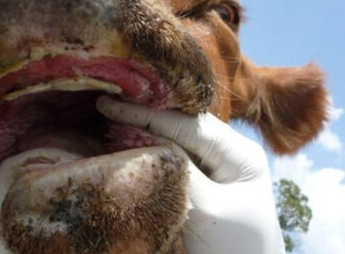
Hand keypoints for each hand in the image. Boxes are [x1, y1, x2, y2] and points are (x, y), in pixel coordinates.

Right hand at [97, 96, 284, 253]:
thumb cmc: (236, 247)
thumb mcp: (209, 209)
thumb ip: (179, 169)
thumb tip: (143, 139)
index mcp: (239, 153)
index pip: (187, 124)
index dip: (147, 113)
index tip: (110, 105)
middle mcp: (229, 153)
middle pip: (181, 126)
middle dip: (145, 118)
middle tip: (105, 108)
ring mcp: (217, 168)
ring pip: (175, 141)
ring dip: (145, 134)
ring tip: (110, 125)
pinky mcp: (203, 184)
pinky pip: (173, 160)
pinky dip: (150, 153)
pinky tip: (128, 148)